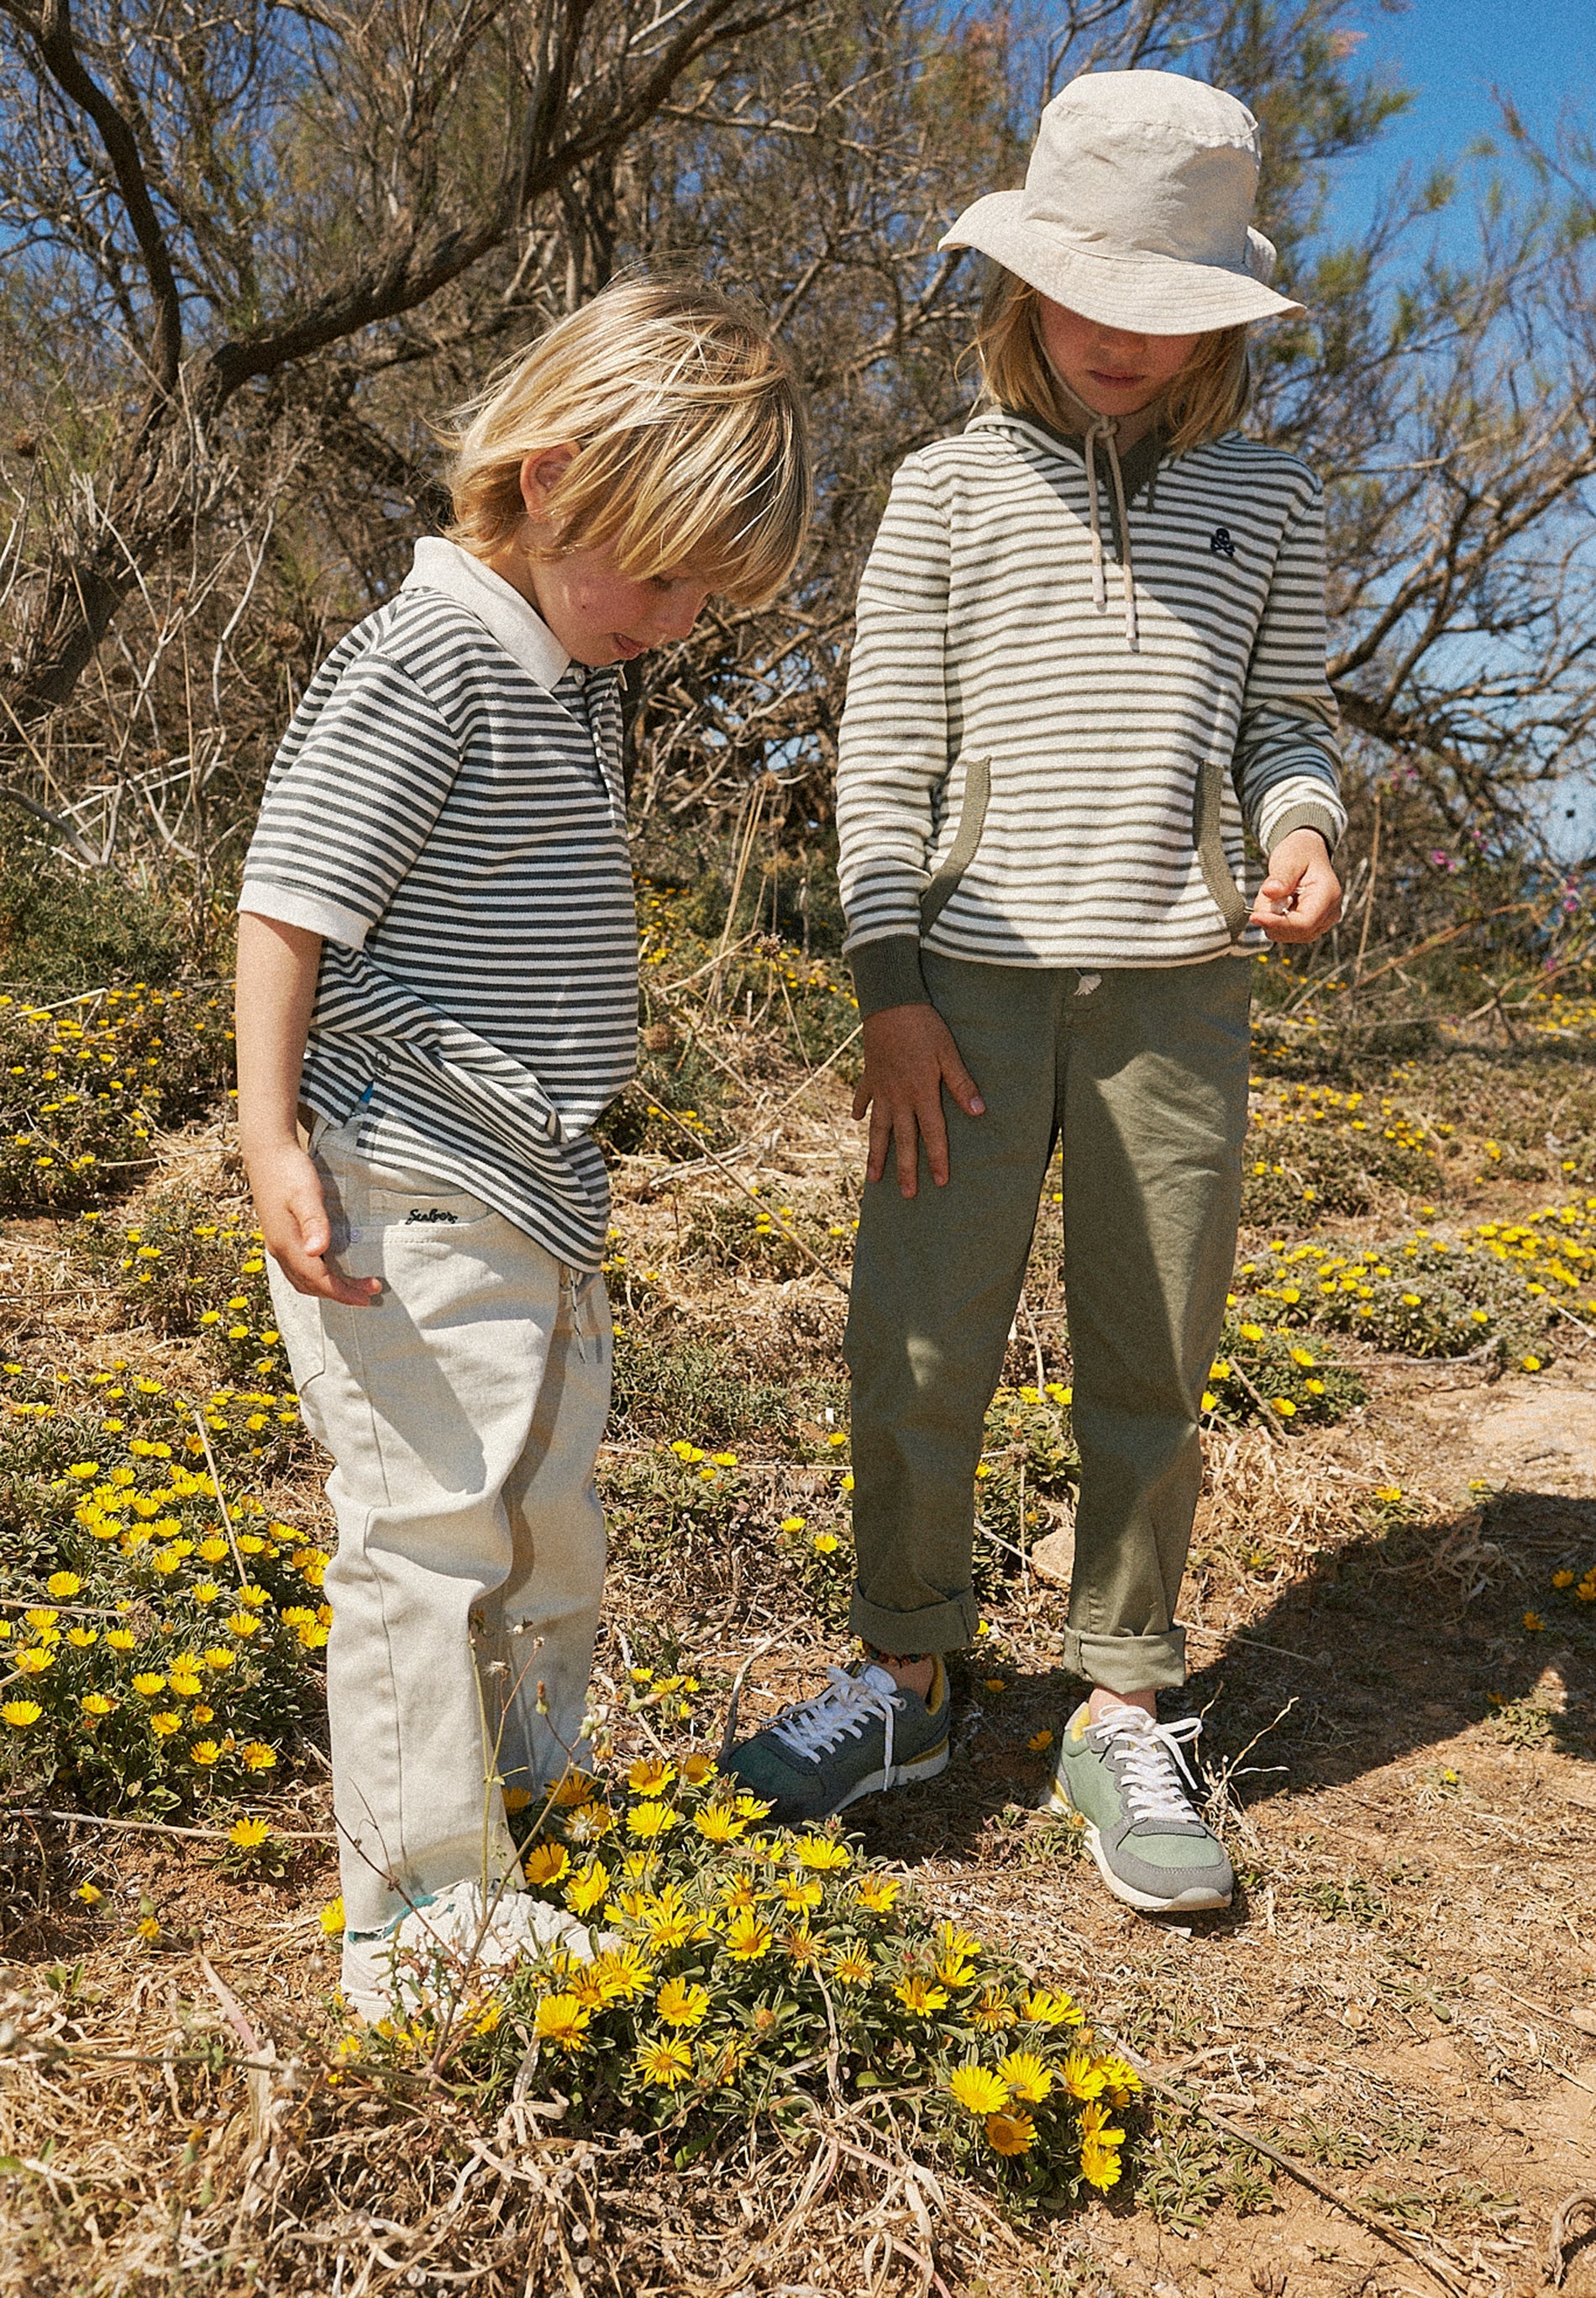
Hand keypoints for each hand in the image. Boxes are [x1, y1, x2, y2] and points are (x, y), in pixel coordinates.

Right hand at [246, 1139, 381, 1305]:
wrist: (267, 1153)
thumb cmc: (290, 1171)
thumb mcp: (306, 1194)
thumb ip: (314, 1222)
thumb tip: (317, 1253)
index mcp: (287, 1244)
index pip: (318, 1280)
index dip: (343, 1292)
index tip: (368, 1295)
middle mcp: (280, 1250)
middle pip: (310, 1286)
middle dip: (339, 1294)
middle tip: (368, 1293)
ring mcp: (278, 1244)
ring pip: (301, 1280)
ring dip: (327, 1289)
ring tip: (353, 1287)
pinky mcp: (280, 1236)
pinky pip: (298, 1269)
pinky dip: (317, 1278)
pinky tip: (332, 1270)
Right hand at [852, 1003, 983, 1197]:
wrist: (890, 1004)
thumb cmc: (924, 1027)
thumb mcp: (949, 1053)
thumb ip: (962, 1085)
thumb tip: (980, 1112)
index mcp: (921, 1093)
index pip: (932, 1134)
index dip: (937, 1158)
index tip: (940, 1181)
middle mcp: (899, 1098)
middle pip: (903, 1140)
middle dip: (905, 1169)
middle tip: (907, 1194)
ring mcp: (881, 1088)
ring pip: (878, 1128)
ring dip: (876, 1153)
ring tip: (872, 1176)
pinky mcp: (870, 1075)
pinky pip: (863, 1097)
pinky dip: (860, 1109)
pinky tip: (857, 1121)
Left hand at [1250, 828, 1342, 943]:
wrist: (1307, 853)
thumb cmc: (1299, 853)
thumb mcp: (1289, 858)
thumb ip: (1281, 877)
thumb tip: (1270, 892)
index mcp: (1328, 894)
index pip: (1304, 923)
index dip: (1278, 924)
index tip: (1254, 917)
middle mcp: (1330, 912)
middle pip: (1296, 932)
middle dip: (1272, 919)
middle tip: (1263, 895)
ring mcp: (1323, 922)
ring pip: (1289, 935)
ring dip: (1273, 919)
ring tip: (1273, 894)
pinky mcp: (1313, 926)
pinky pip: (1288, 932)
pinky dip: (1276, 921)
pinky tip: (1276, 903)